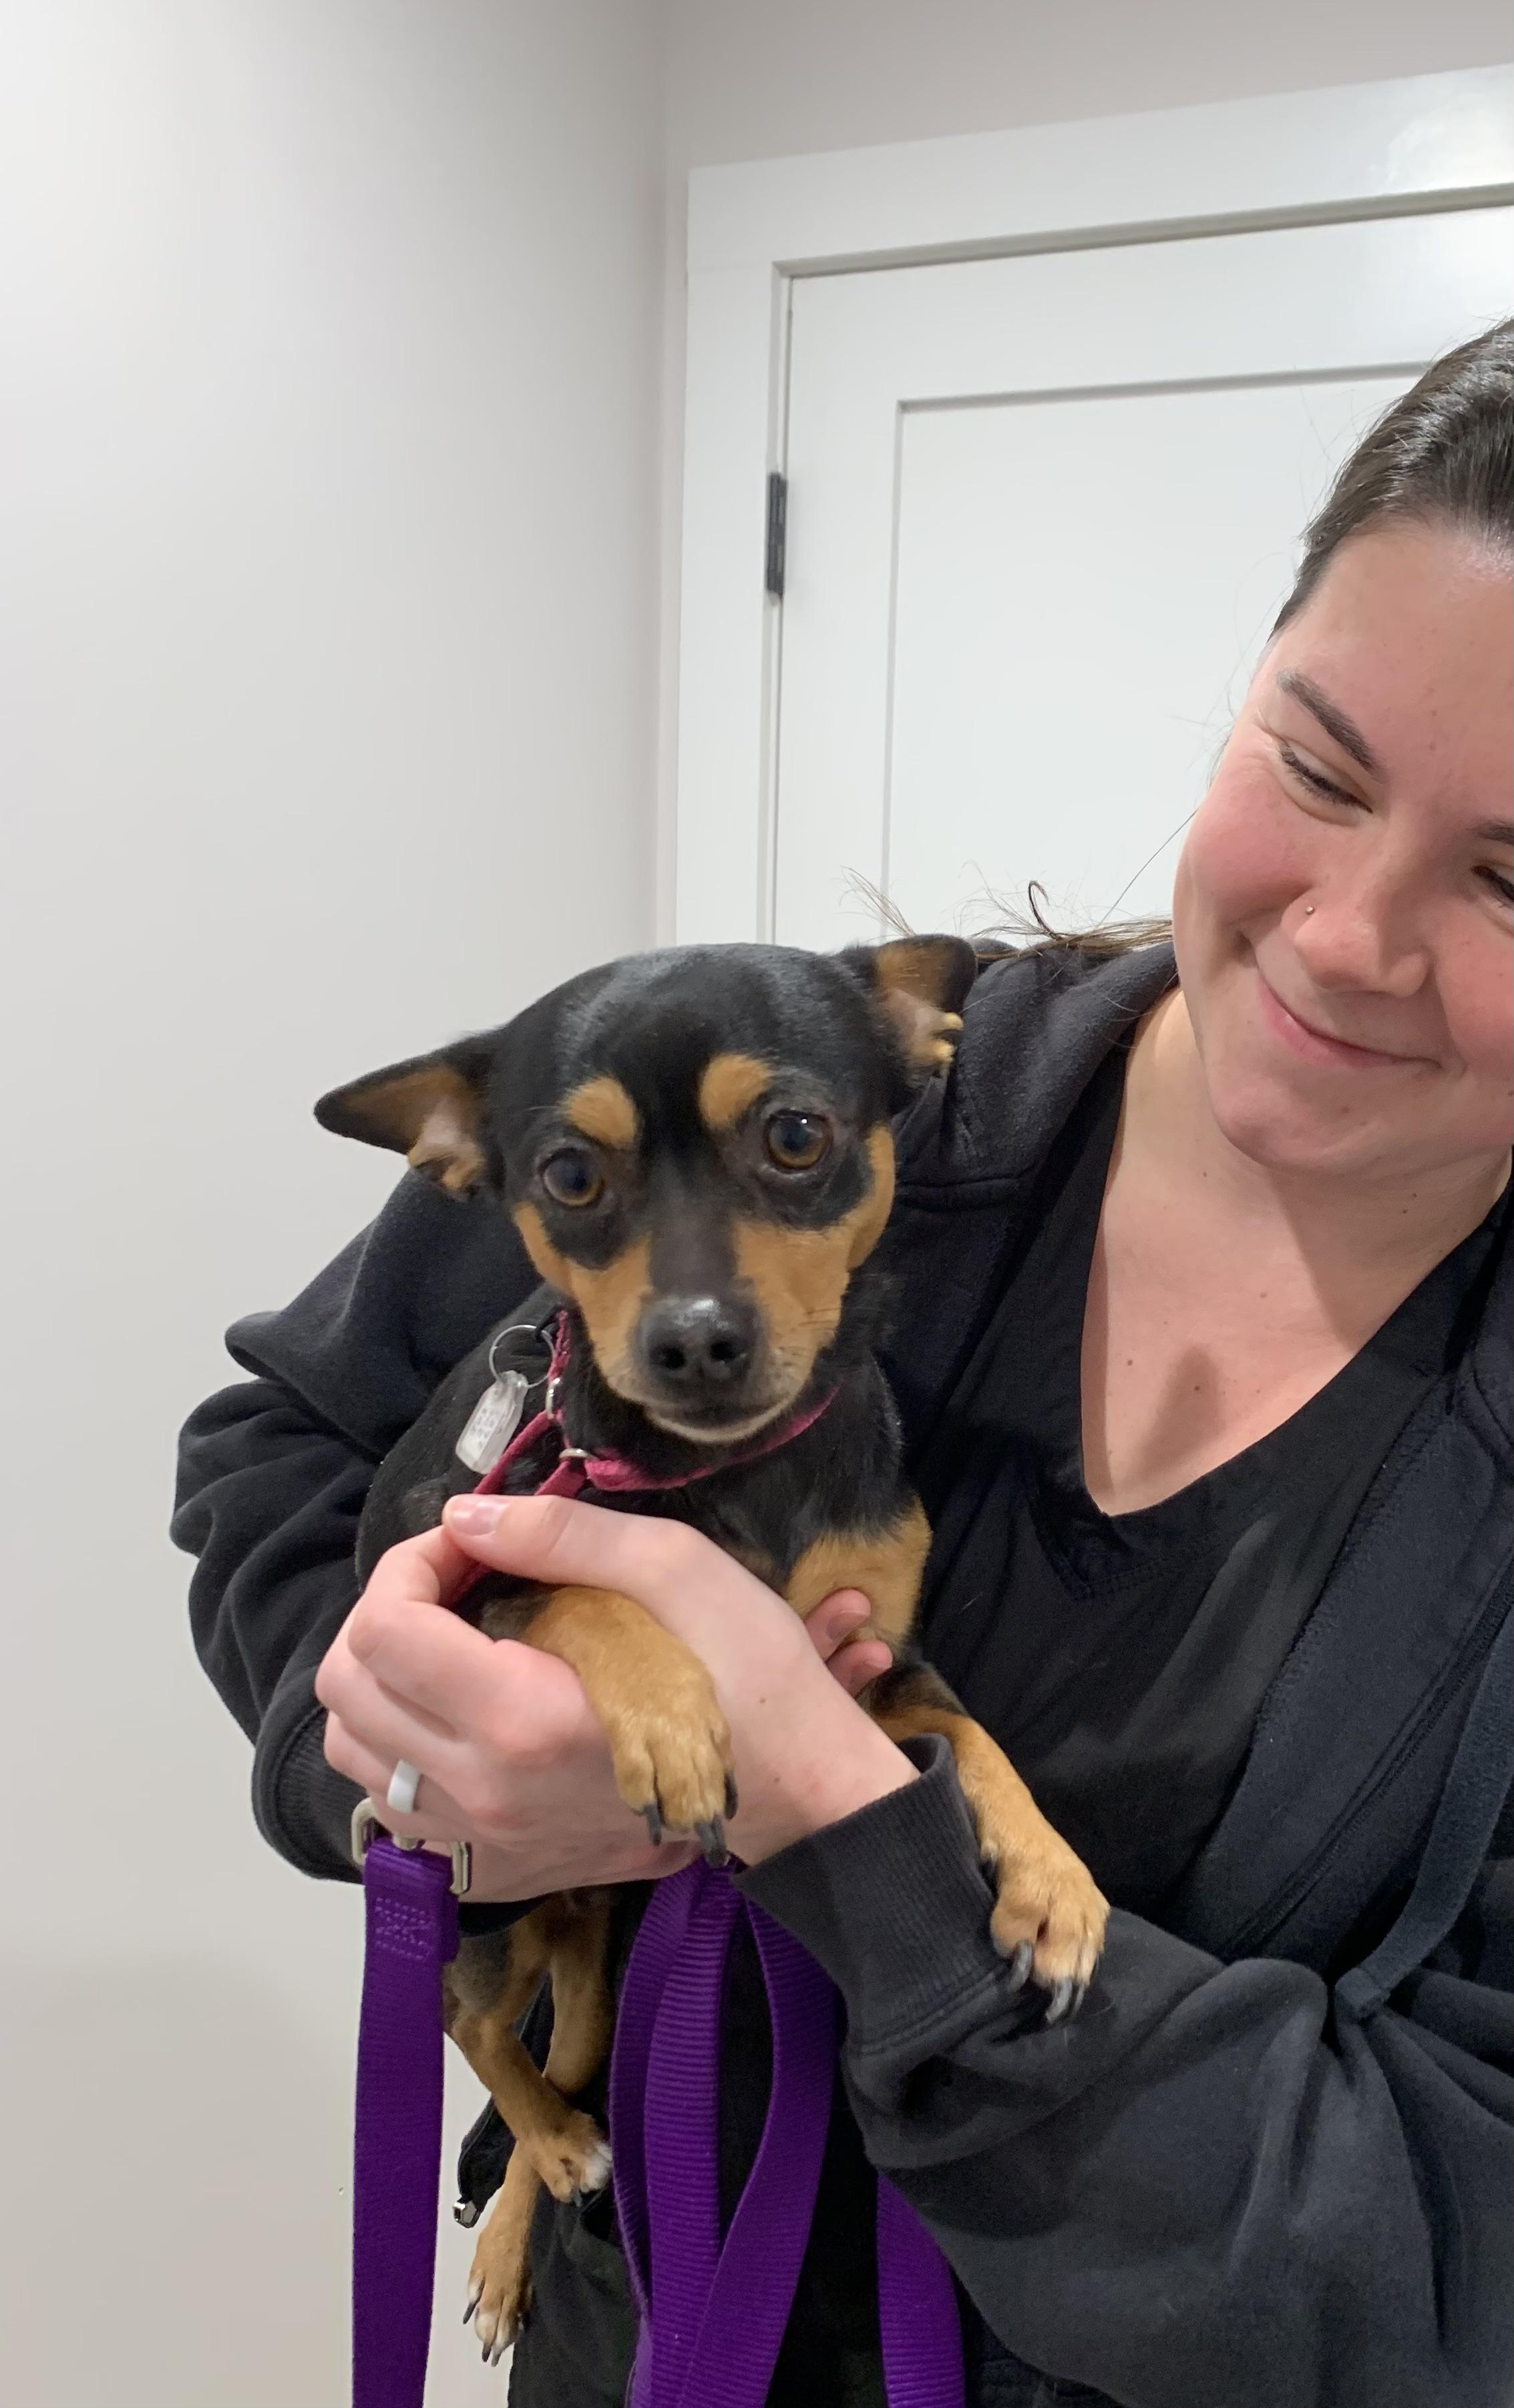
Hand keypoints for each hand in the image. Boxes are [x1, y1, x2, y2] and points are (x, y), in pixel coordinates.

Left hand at [317, 1508, 900, 1899]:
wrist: (802, 1795)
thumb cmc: (751, 1678)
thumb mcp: (675, 1567)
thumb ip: (557, 1534)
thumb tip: (465, 1517)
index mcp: (521, 1717)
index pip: (383, 1629)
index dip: (411, 1562)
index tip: (470, 1541)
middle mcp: (483, 1790)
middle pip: (345, 1690)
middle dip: (385, 1612)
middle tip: (459, 1580)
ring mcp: (484, 1838)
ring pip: (355, 1753)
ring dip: (382, 1682)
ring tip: (451, 1641)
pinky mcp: (494, 1864)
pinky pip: (394, 1809)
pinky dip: (401, 1750)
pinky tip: (460, 1712)